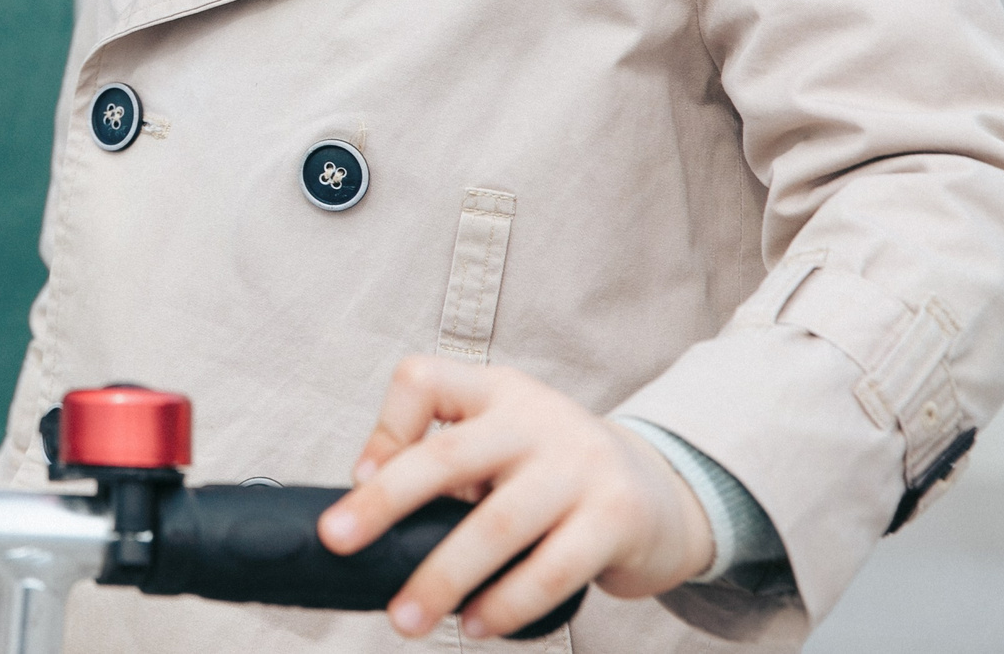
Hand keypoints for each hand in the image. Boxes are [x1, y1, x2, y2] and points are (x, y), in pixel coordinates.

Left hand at [318, 357, 716, 639]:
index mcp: (498, 392)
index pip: (426, 380)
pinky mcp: (616, 518)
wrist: (665, 492)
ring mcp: (581, 466)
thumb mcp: (505, 444)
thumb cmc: (556, 473)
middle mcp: (537, 419)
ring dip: (441, 578)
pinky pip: (549, 571)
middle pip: (447, 455)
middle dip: (383, 503)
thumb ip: (449, 467)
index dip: (385, 427)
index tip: (358, 477)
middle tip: (338, 543)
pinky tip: (475, 625)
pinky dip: (504, 605)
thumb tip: (366, 522)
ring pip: (495, 526)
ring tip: (405, 619)